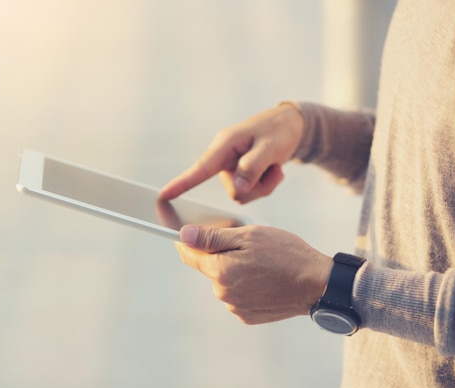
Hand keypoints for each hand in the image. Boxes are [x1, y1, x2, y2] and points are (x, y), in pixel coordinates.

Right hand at [159, 103, 303, 203]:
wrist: (291, 126)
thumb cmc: (279, 130)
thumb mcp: (270, 147)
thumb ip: (253, 168)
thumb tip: (237, 190)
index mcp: (224, 145)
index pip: (200, 168)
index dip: (182, 183)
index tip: (163, 195)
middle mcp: (223, 157)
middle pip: (233, 190)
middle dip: (256, 187)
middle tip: (274, 170)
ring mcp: (230, 167)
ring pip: (242, 194)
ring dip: (263, 186)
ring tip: (274, 167)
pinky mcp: (238, 173)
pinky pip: (249, 193)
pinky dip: (265, 185)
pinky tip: (273, 169)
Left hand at [175, 224, 331, 324]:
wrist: (318, 285)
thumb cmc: (286, 254)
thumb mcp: (249, 236)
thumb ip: (212, 237)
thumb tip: (183, 235)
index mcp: (220, 271)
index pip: (189, 255)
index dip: (187, 241)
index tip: (187, 232)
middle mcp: (223, 293)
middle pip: (209, 268)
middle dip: (220, 254)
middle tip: (245, 244)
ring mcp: (235, 306)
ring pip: (224, 281)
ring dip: (233, 270)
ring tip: (260, 262)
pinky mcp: (248, 315)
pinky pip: (237, 295)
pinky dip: (245, 284)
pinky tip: (264, 277)